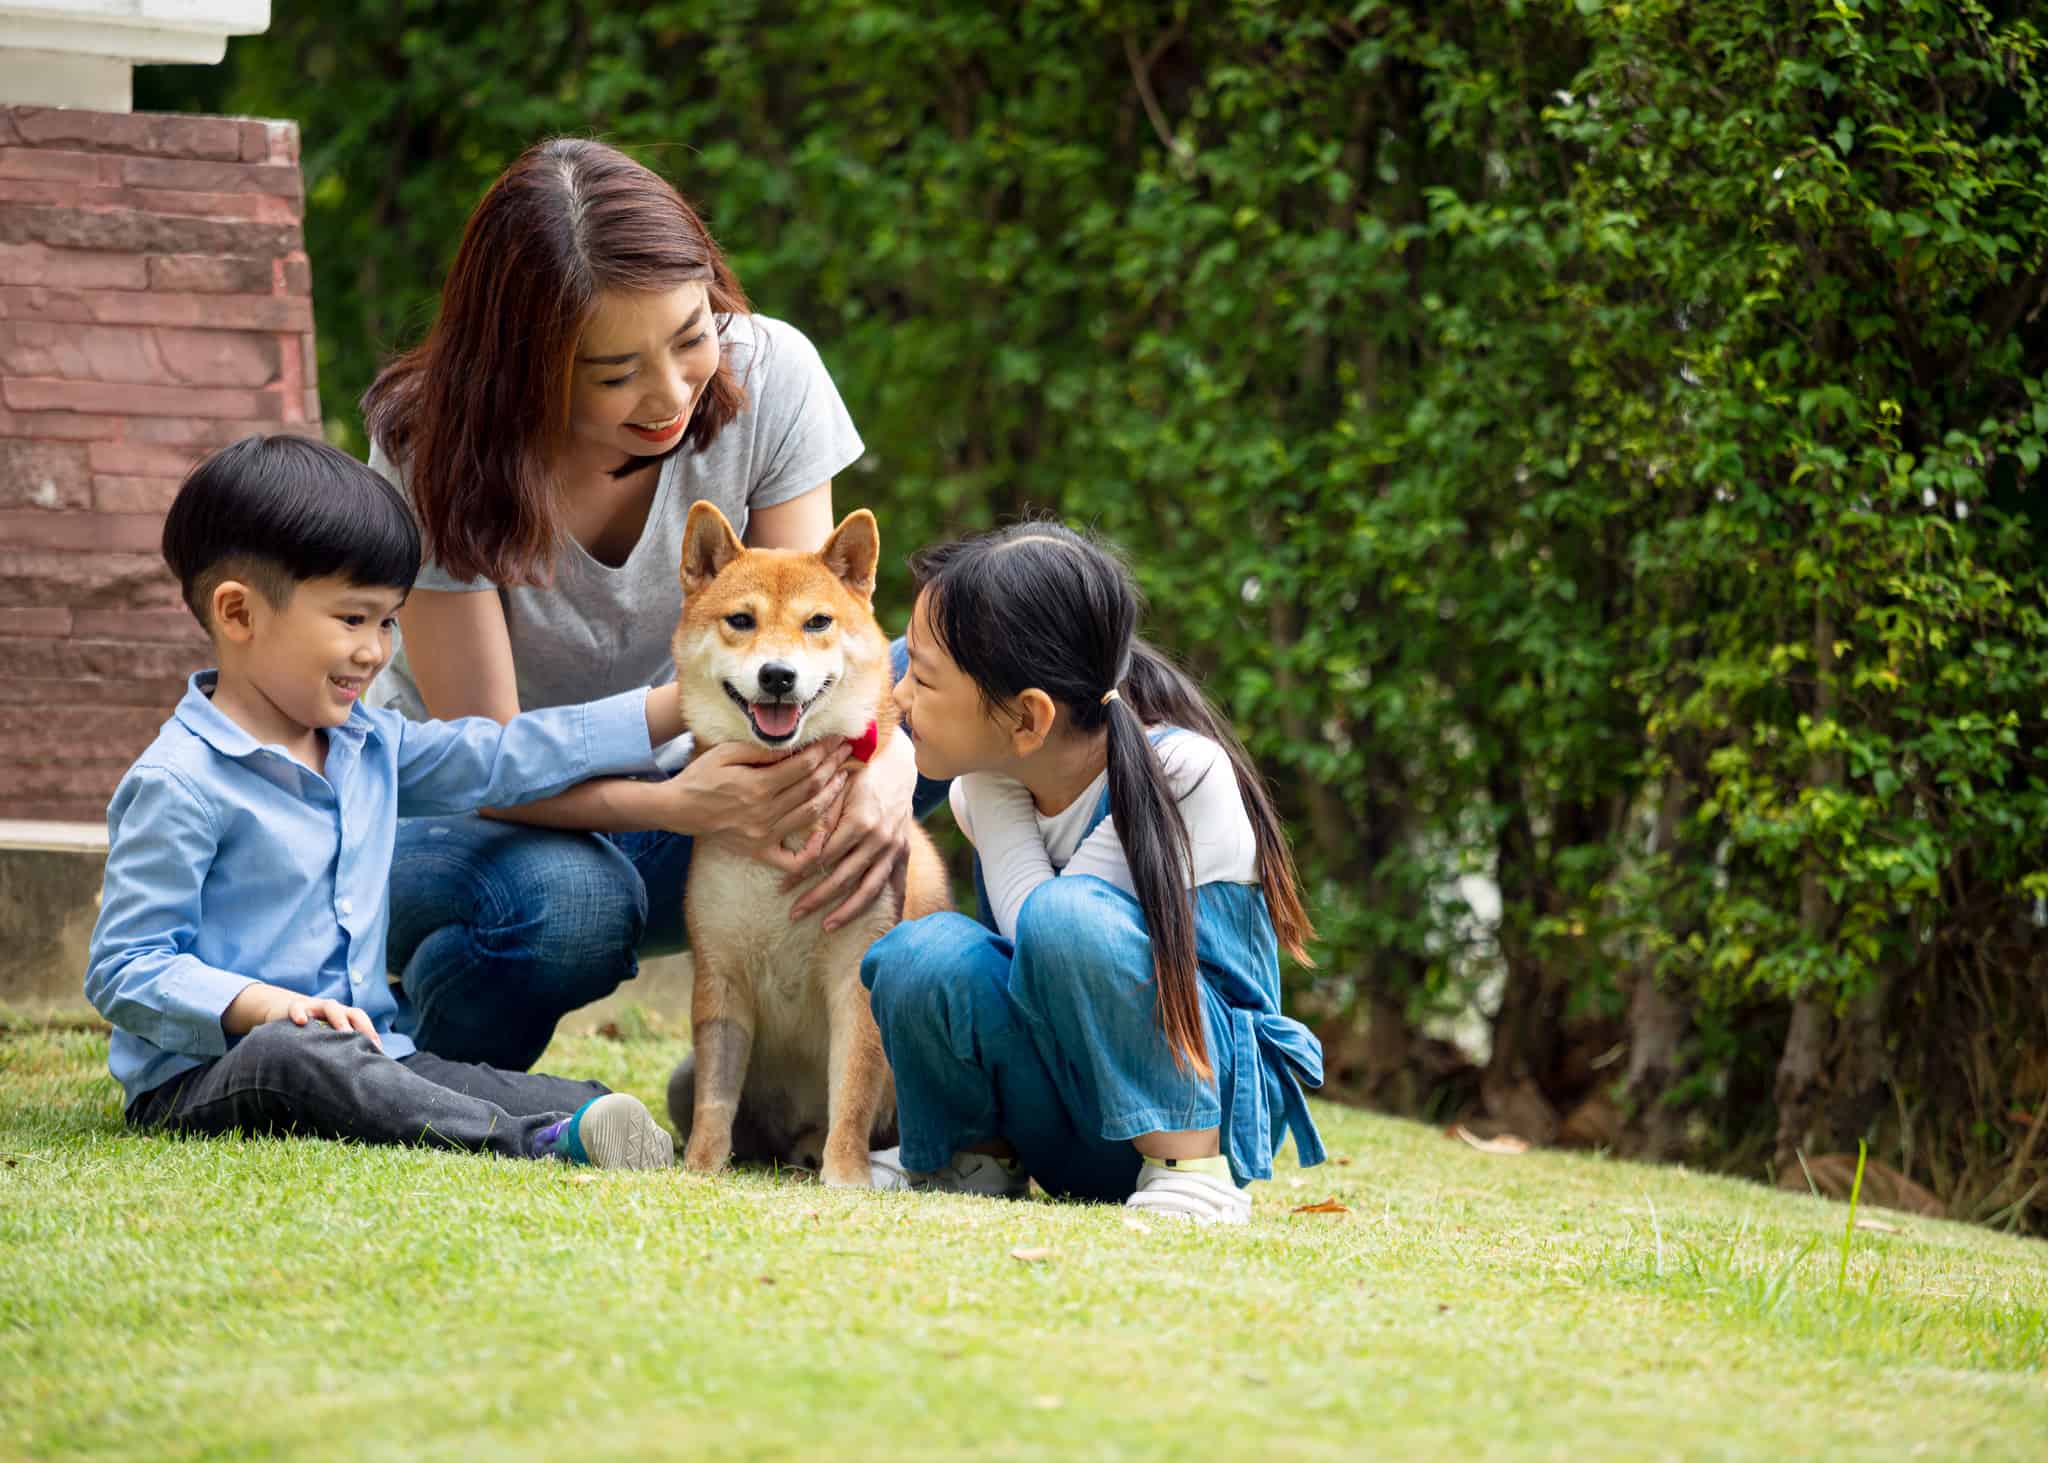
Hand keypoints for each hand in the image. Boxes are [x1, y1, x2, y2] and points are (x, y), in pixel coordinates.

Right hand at [284, 996, 382, 1047]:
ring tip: (343, 1032)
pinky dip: (300, 1013)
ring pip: (331, 1007)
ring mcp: (316, 1005)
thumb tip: (355, 1076)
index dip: (371, 1033)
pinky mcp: (296, 1006)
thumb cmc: (312, 1031)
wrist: (284, 1010)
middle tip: (363, 1042)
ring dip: (338, 1019)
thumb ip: (340, 1050)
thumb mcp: (327, 1038)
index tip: (378, 1050)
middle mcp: (334, 1010)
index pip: (362, 1021)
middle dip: (360, 1027)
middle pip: (352, 1013)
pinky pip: (298, 1007)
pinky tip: (301, 1022)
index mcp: (345, 1017)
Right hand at [650, 737, 851, 840]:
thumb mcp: (726, 752)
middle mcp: (764, 812)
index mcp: (757, 785)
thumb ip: (760, 751)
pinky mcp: (760, 851)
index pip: (803, 766)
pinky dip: (812, 852)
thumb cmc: (702, 776)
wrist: (679, 809)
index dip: (824, 751)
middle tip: (846, 752)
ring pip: (810, 816)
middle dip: (833, 766)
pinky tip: (824, 835)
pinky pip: (792, 860)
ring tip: (843, 777)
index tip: (836, 739)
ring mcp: (764, 835)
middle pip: (811, 788)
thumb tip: (793, 747)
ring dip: (832, 795)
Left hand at [784, 733, 916, 930]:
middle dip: (817, 898)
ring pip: (869, 888)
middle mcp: (878, 839)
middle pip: (843, 877)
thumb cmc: (860, 778)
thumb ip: (822, 819)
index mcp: (858, 822)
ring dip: (847, 911)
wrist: (898, 769)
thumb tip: (801, 849)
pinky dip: (889, 907)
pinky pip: (895, 885)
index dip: (802, 874)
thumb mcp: (837, 790)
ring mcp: (893, 849)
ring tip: (826, 926)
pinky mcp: (903, 853)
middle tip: (794, 914)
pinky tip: (882, 926)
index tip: (783, 887)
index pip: (824, 857)